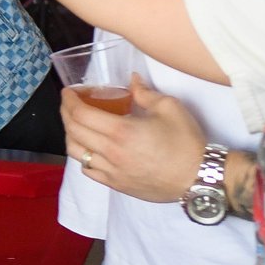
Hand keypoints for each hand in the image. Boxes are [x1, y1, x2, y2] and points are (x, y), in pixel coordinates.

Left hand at [62, 74, 208, 203]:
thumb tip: (132, 79)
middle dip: (65, 113)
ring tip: (77, 124)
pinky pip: (88, 171)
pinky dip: (83, 157)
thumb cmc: (186, 142)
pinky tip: (90, 148)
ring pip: (76, 153)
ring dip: (71, 135)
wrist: (199, 177)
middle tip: (70, 103)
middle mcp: (110, 152)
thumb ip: (144, 92)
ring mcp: (111, 171)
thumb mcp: (169, 107)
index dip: (69, 100)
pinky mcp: (117, 185)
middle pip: (73, 131)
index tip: (68, 92)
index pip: (80, 114)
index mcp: (121, 131)